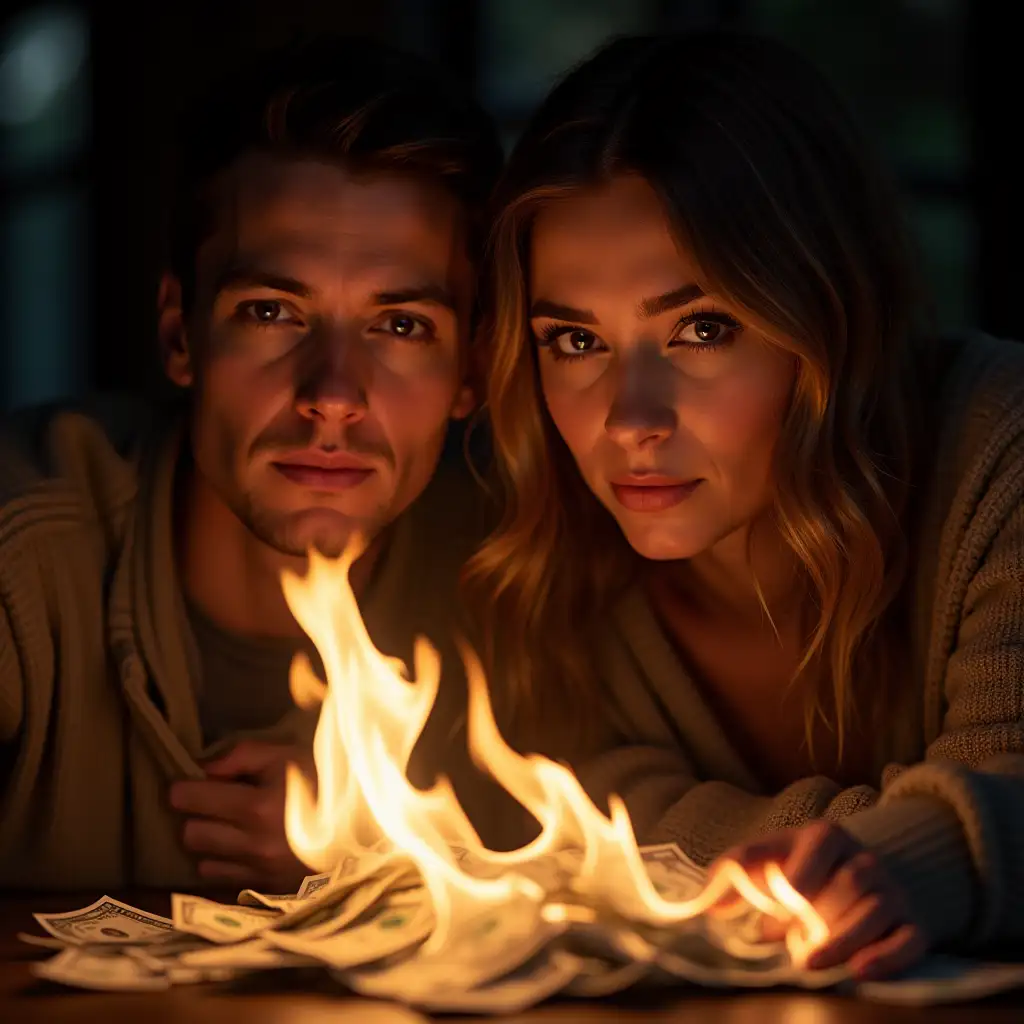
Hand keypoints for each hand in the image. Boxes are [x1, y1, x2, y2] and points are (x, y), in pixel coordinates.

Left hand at [170, 740, 309, 889]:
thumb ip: (240, 755)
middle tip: (209, 804)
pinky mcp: (267, 890)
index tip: (184, 785)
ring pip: (203, 861)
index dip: (182, 789)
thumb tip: (202, 769)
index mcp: (257, 807)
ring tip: (226, 827)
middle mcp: (254, 845)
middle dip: (194, 817)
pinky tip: (239, 849)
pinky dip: (223, 865)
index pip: (193, 800)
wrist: (361, 825)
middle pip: (191, 834)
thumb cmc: (321, 782)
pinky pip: (223, 881)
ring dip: (208, 844)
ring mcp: (260, 872)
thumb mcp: (285, 755)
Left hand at [708, 821, 926, 979]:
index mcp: (828, 836)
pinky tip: (860, 973)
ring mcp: (893, 892)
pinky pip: (909, 940)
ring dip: (843, 940)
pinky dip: (888, 958)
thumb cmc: (802, 868)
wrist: (862, 875)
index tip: (776, 909)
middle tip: (790, 946)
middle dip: (819, 917)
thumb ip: (737, 871)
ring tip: (809, 964)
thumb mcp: (771, 857)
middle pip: (850, 884)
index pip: (818, 848)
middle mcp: (865, 859)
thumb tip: (709, 905)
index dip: (797, 879)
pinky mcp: (913, 925)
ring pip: (876, 912)